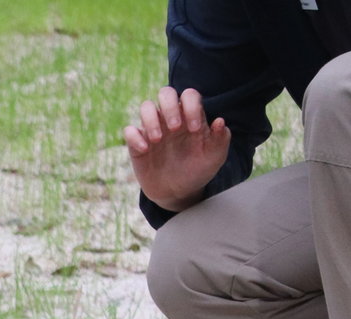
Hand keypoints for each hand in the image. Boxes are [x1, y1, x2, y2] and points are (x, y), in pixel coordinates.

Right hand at [124, 86, 230, 213]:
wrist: (179, 193)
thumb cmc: (198, 170)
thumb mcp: (215, 157)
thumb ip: (221, 139)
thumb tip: (219, 121)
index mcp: (190, 116)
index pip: (189, 96)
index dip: (191, 106)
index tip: (194, 129)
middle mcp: (171, 118)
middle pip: (165, 93)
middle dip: (170, 106)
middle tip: (175, 128)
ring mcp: (153, 129)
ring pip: (146, 106)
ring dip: (151, 119)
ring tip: (158, 140)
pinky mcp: (137, 144)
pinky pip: (129, 131)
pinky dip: (135, 137)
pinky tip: (145, 149)